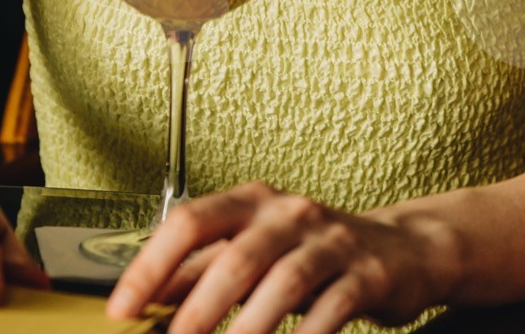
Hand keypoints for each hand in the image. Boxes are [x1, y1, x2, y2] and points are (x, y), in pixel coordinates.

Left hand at [105, 181, 460, 333]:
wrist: (402, 251)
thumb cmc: (313, 250)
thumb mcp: (253, 249)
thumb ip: (200, 271)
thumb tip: (145, 299)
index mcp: (249, 202)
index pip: (189, 223)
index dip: (152, 266)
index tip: (121, 307)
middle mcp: (287, 213)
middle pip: (235, 256)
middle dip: (199, 308)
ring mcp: (330, 241)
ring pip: (284, 282)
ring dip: (250, 328)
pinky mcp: (366, 274)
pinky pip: (333, 307)